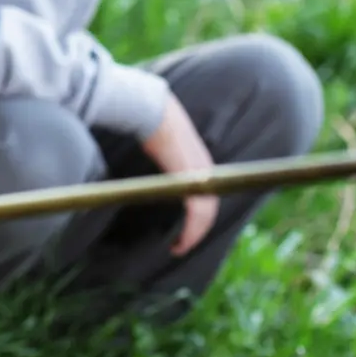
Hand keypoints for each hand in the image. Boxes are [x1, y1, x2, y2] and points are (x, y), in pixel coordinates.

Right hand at [140, 93, 217, 255]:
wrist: (151, 108)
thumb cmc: (148, 119)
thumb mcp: (159, 139)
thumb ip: (160, 150)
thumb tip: (145, 150)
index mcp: (199, 162)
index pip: (206, 195)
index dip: (198, 216)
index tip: (185, 229)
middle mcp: (206, 170)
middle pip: (209, 208)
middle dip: (197, 230)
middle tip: (181, 245)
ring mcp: (201, 175)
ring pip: (205, 215)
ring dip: (194, 235)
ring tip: (179, 248)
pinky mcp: (192, 180)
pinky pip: (197, 213)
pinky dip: (191, 232)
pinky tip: (179, 243)